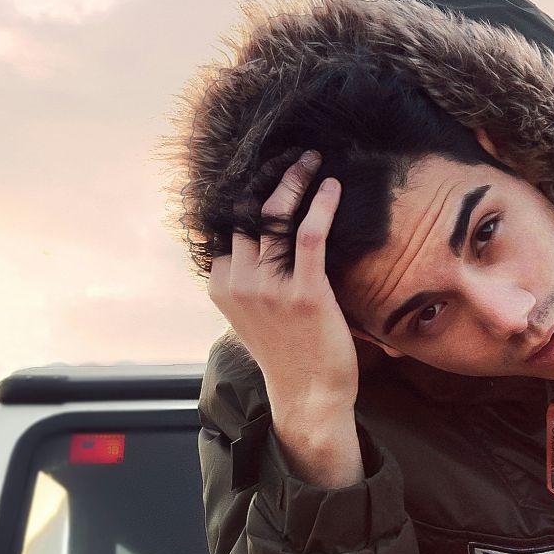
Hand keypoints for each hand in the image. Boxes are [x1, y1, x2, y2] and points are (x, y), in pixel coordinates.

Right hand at [207, 151, 361, 486]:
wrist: (309, 397)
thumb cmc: (290, 355)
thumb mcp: (253, 314)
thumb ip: (249, 280)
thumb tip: (257, 248)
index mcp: (222, 284)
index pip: (230, 225)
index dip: (249, 196)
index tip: (267, 173)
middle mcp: (239, 281)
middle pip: (248, 212)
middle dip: (269, 177)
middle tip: (292, 156)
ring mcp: (269, 287)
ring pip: (275, 215)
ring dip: (293, 180)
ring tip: (311, 159)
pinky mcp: (305, 293)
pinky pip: (310, 234)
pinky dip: (321, 204)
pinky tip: (331, 186)